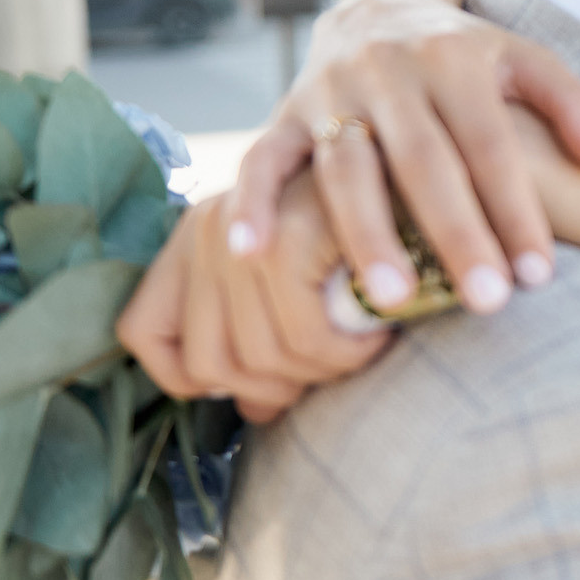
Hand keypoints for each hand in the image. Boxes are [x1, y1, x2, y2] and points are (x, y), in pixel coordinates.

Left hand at [119, 177, 390, 422]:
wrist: (438, 170)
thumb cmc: (378, 230)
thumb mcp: (303, 277)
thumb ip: (264, 332)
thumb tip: (253, 409)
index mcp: (197, 236)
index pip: (141, 332)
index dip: (188, 377)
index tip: (255, 382)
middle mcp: (207, 230)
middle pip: (205, 362)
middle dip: (272, 390)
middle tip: (328, 372)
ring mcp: (244, 234)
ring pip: (258, 359)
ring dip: (319, 374)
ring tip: (362, 348)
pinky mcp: (289, 241)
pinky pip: (304, 339)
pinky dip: (346, 355)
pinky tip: (378, 336)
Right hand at [228, 0, 579, 316]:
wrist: (382, 5)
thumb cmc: (469, 55)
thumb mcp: (524, 60)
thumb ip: (572, 103)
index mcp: (454, 58)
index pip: (490, 144)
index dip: (516, 208)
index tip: (540, 275)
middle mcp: (390, 72)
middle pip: (424, 162)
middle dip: (455, 233)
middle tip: (487, 302)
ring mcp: (332, 92)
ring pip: (346, 169)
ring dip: (367, 234)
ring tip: (392, 300)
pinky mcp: (285, 113)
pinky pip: (263, 159)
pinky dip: (252, 204)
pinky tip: (251, 256)